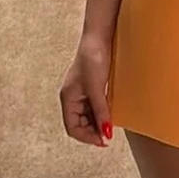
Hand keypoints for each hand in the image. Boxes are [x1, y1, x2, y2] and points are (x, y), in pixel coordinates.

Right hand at [59, 31, 113, 147]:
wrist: (99, 36)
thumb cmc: (93, 58)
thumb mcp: (97, 88)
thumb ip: (101, 111)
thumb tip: (106, 133)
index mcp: (68, 98)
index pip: (72, 128)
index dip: (87, 137)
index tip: (104, 141)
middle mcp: (72, 97)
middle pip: (79, 124)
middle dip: (92, 131)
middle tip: (109, 135)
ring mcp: (81, 92)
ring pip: (87, 116)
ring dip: (97, 122)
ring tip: (110, 125)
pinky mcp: (91, 86)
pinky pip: (93, 106)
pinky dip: (101, 112)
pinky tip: (111, 113)